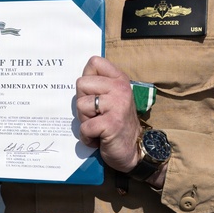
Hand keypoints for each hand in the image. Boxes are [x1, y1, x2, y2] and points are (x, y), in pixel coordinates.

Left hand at [75, 56, 142, 173]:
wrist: (134, 150)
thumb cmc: (116, 122)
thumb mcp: (112, 97)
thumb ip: (99, 84)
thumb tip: (79, 77)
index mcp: (119, 79)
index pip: (94, 62)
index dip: (87, 79)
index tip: (94, 94)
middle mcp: (120, 89)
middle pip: (81, 84)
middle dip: (83, 103)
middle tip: (97, 115)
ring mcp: (117, 105)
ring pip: (80, 105)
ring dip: (85, 120)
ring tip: (99, 125)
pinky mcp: (111, 123)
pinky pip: (85, 127)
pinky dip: (87, 137)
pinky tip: (99, 138)